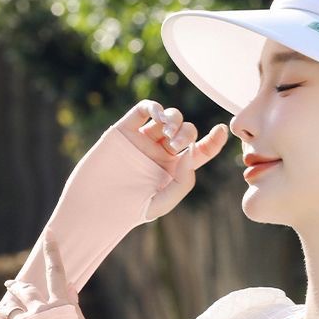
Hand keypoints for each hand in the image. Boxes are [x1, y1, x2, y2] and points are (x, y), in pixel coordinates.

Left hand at [0, 227, 98, 318]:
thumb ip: (72, 309)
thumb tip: (71, 287)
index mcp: (64, 308)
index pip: (57, 272)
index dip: (53, 251)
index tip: (50, 233)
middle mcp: (41, 312)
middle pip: (25, 290)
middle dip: (18, 285)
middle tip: (12, 283)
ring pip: (8, 307)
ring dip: (7, 307)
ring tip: (6, 310)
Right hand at [113, 99, 229, 220]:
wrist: (97, 205)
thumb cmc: (131, 210)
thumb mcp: (163, 202)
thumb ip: (183, 180)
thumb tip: (192, 153)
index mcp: (174, 169)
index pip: (200, 151)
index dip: (213, 140)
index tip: (221, 130)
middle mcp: (161, 152)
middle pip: (186, 131)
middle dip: (186, 133)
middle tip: (176, 145)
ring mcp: (143, 139)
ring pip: (168, 117)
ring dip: (174, 120)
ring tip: (167, 133)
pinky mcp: (125, 129)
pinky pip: (144, 110)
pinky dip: (154, 108)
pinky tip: (157, 117)